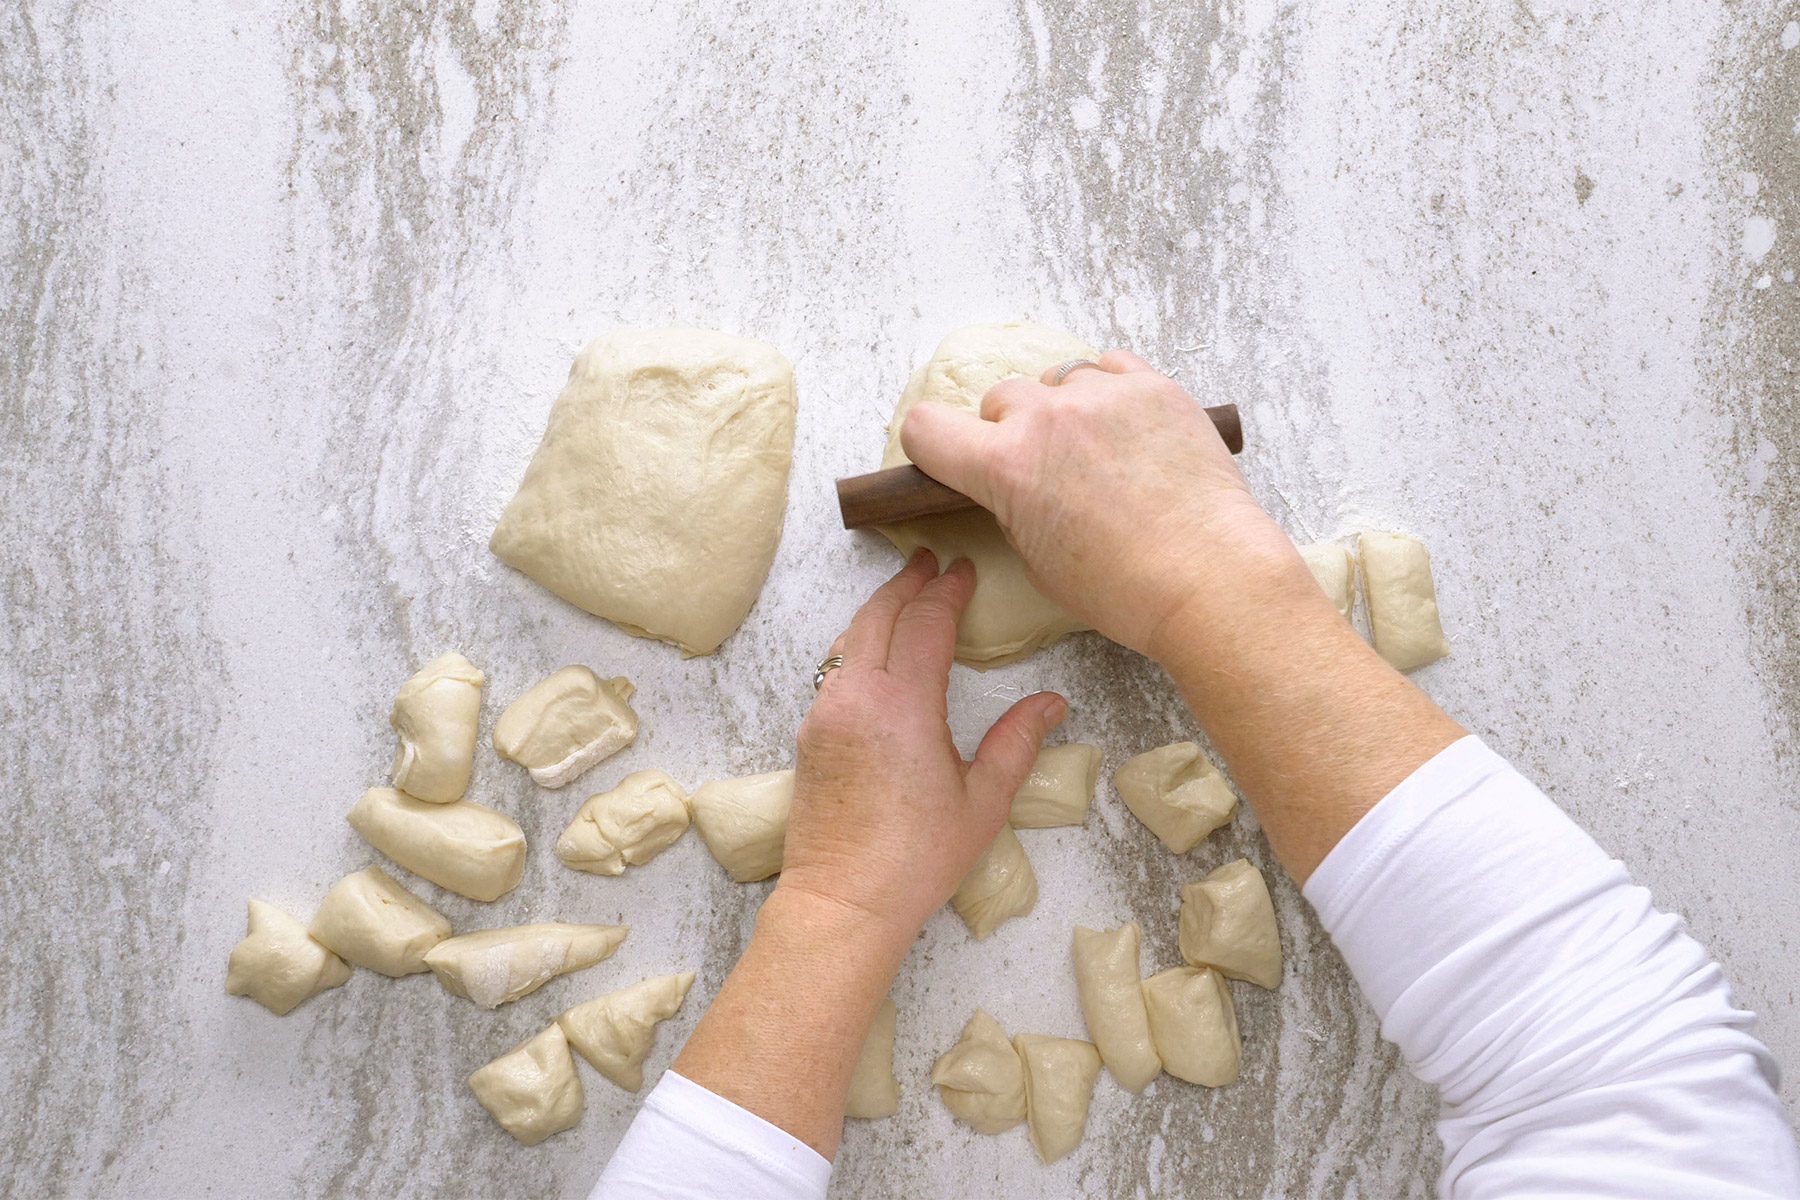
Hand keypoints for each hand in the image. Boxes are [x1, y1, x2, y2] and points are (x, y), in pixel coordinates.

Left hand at [776, 550, 1067, 949]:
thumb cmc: (917, 858)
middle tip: (931, 562)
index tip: (965, 570)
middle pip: (879, 616)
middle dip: (907, 583)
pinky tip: (876, 646)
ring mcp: (825, 713)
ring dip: (879, 608)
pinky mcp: (811, 734)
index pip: (926, 624)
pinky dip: (858, 641)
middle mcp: (856, 697)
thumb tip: (1051, 703)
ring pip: (850, 638)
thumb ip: (1017, 742)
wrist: (843, 901)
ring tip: (905, 591)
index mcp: (902, 705)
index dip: (948, 591)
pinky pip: (835, 668)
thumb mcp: (983, 802)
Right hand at [898, 350, 1293, 659]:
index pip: (927, 427)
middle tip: (1044, 470)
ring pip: (1058, 381)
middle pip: (999, 399)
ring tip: (1099, 454)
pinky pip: (1110, 367)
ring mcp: (1103, 395)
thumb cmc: (1125, 587)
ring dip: (1065, 410)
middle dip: (1010, 431)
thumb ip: (1012, 506)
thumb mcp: (1038, 561)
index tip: (950, 457)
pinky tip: (1126, 430)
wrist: (1209, 576)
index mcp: (1005, 466)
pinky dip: (1109, 391)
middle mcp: (1047, 418)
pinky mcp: (1153, 386)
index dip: (931, 444)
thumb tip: (1015, 484)